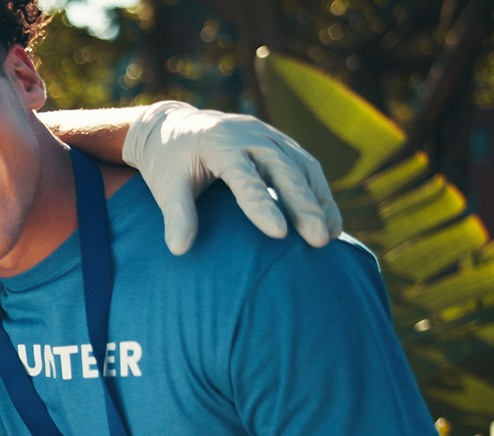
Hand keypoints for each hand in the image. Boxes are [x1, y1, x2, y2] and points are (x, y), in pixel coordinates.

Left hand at [122, 100, 342, 254]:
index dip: (262, 204)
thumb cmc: (168, 161)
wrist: (173, 127)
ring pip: (302, 166)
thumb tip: (179, 250)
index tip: (279, 234)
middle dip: (303, 206)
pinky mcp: (278, 141)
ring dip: (318, 200)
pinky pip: (305, 165)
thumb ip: (176, 215)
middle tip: (316, 240)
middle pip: (283, 169)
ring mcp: (267, 135)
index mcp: (219, 143)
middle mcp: (249, 135)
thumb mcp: (166, 186)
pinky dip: (318, 192)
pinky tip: (327, 221)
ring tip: (328, 236)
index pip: (244, 176)